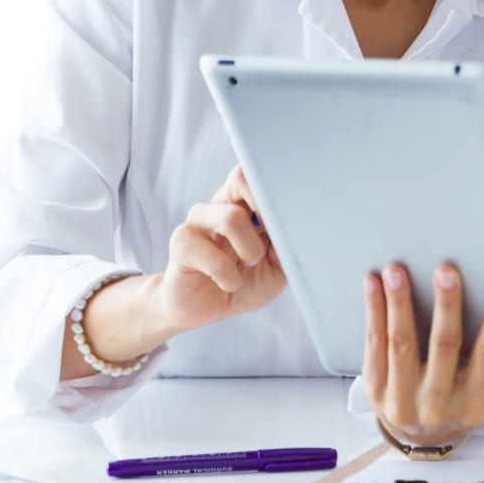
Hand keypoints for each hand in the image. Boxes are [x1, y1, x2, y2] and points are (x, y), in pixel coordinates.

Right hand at [154, 166, 286, 332]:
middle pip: (242, 178)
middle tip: (271, 241)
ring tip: (251, 264)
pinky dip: (228, 275)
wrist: (208, 310)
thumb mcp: (278, 265)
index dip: (278, 188)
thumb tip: (301, 224)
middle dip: (266, 210)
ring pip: (231, 217)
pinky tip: (229, 283)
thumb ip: (288, 242)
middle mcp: (220, 203)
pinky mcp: (181, 243)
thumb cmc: (246, 282)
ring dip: (250, 248)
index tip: (293, 212)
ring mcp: (198, 221)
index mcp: (244, 202)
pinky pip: (210, 253)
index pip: (258, 172)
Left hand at [362, 262, 483, 446]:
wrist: (415, 436)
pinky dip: (373, 311)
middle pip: (444, 346)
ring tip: (398, 270)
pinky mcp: (374, 386)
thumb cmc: (463, 407)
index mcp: (473, 402)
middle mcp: (437, 402)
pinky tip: (372, 283)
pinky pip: (374, 344)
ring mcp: (401, 395)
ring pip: (402, 342)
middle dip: (446, 306)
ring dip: (400, 303)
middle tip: (447, 269)